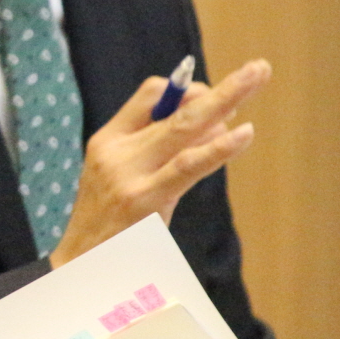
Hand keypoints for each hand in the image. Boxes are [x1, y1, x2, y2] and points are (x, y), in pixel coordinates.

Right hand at [47, 59, 269, 266]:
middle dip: (224, 88)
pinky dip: (217, 148)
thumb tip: (214, 122)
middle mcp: (115, 149)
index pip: (150, 94)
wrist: (79, 271)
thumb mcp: (125, 182)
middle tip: (260, 68)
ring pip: (184, 128)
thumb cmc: (112, 229)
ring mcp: (128, 173)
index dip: (189, 91)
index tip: (219, 100)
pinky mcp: (144, 200)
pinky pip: (186, 166)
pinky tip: (243, 133)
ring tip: (258, 79)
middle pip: (175, 106)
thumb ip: (160, 153)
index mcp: (107, 139)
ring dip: (226, 100)